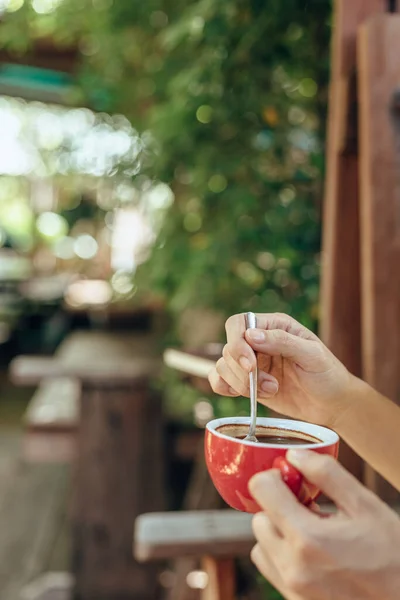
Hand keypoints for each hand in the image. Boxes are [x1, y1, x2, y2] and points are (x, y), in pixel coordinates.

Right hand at [208, 312, 355, 427]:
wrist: (332, 404)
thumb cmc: (327, 374)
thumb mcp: (312, 355)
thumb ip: (282, 341)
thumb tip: (251, 335)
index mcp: (274, 326)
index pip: (239, 324)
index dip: (237, 343)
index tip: (249, 365)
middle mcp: (258, 341)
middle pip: (228, 348)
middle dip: (243, 372)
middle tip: (270, 385)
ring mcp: (251, 362)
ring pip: (223, 366)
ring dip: (242, 384)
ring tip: (271, 391)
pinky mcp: (246, 382)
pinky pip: (220, 381)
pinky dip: (225, 388)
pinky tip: (247, 396)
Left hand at [249, 450, 399, 599]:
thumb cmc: (393, 557)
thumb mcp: (365, 505)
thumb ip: (326, 474)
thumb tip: (294, 455)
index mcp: (308, 538)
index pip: (261, 490)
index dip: (274, 477)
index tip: (292, 479)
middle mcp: (293, 567)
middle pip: (259, 519)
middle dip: (278, 506)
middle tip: (308, 506)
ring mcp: (292, 589)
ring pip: (260, 546)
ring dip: (277, 532)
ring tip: (311, 530)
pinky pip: (272, 570)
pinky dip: (281, 555)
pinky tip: (310, 551)